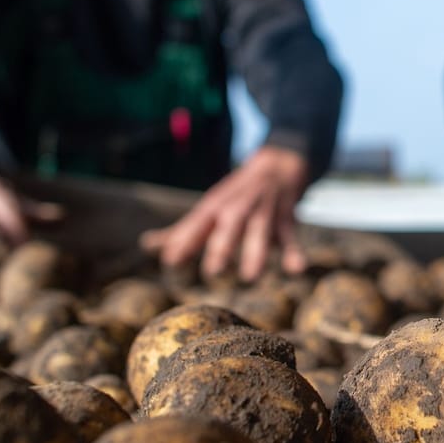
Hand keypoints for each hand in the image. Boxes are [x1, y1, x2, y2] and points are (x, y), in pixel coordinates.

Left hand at [140, 146, 308, 281]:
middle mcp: (237, 208)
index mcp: (215, 207)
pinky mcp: (286, 218)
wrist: (277, 164)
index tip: (170, 261)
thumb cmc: (236, 194)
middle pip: (228, 227)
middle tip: (212, 273)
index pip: (197, 223)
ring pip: (259, 232)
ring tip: (250, 277)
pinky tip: (296, 269)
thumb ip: (183, 230)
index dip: (184, 240)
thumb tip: (147, 244)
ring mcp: (263, 212)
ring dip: (256, 253)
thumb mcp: (209, 207)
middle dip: (221, 248)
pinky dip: (294, 252)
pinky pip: (291, 236)